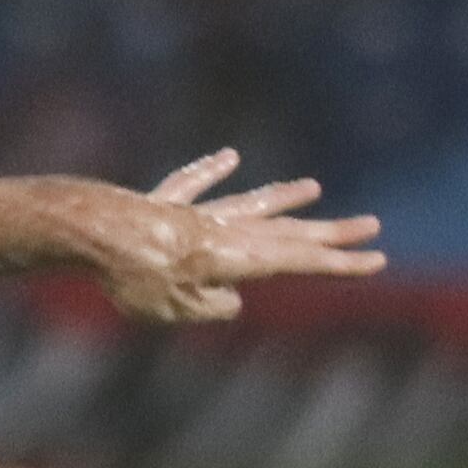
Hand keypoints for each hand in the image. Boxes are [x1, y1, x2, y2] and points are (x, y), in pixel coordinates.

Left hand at [50, 150, 382, 322]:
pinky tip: (229, 157)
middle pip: (284, 231)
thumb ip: (213, 306)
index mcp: (234, 257)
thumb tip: (232, 298)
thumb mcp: (179, 309)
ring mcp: (192, 213)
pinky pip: (190, 186)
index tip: (376, 259)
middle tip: (371, 226)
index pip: (298, 261)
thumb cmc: (134, 277)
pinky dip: (209, 172)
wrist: (90, 231)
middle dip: (329, 233)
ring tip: (313, 189)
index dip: (338, 263)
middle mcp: (221, 229)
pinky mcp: (158, 205)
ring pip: (247, 203)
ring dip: (282, 197)